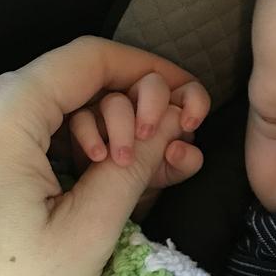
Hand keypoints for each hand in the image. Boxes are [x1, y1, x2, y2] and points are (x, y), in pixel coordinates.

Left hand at [0, 36, 199, 275]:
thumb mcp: (87, 235)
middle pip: (65, 86)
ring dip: (96, 140)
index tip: (188, 97)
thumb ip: (136, 163)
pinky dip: (58, 160)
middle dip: (128, 114)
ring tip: (139, 181)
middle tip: (173, 156)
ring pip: (40, 118)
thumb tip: (170, 121)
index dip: (149, 70)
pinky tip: (92, 190)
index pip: (89, 59)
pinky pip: (11, 146)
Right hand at [66, 71, 209, 215]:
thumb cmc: (144, 173)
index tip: (189, 124)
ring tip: (123, 159)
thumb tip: (176, 148)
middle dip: (154, 106)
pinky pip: (83, 118)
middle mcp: (139, 103)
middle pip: (152, 83)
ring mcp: (109, 109)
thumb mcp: (169, 172)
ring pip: (116, 101)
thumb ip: (185, 161)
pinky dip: (91, 137)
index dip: (194, 101)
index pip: (189, 89)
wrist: (109, 191)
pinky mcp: (82, 121)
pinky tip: (99, 157)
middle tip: (147, 134)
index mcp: (169, 110)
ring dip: (121, 127)